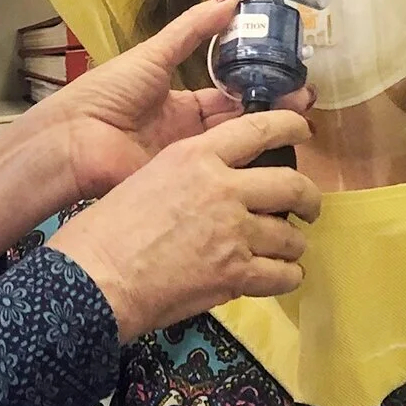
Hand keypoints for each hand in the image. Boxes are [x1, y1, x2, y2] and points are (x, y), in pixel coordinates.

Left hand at [0, 0, 308, 270]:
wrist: (74, 141)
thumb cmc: (107, 94)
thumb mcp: (154, 56)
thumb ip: (192, 30)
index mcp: (178, 103)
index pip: (228, 95)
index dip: (259, 87)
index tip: (292, 79)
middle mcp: (187, 133)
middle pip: (239, 122)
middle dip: (273, 112)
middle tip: (307, 103)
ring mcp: (188, 161)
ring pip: (237, 148)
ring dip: (268, 136)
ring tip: (302, 123)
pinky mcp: (184, 184)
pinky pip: (221, 175)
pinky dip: (248, 166)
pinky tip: (277, 155)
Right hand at [48, 110, 320, 342]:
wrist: (96, 276)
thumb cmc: (105, 229)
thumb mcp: (147, 178)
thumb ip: (189, 177)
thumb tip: (213, 191)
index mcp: (196, 155)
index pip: (259, 128)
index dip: (291, 126)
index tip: (304, 131)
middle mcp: (223, 187)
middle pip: (291, 184)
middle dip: (309, 198)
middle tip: (309, 207)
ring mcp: (234, 231)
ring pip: (291, 236)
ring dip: (293, 246)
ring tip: (286, 253)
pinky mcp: (237, 273)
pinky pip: (282, 275)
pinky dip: (286, 278)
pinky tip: (279, 278)